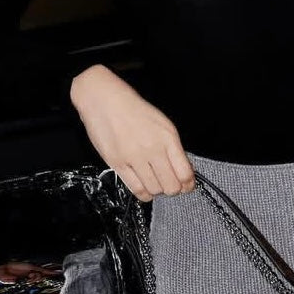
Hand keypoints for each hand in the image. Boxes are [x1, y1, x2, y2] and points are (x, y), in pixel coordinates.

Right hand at [70, 64, 194, 200]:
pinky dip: (144, 193)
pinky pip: (136, 189)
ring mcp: (135, 158)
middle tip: (171, 184)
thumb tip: (183, 170)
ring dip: (158, 190)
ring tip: (156, 183)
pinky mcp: (118, 164)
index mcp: (168, 138)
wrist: (106, 100)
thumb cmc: (134, 110)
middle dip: (174, 189)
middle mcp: (153, 149)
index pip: (185, 173)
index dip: (188, 184)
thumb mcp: (162, 124)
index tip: (187, 185)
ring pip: (154, 190)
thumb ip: (173, 148)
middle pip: (171, 186)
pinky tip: (145, 188)